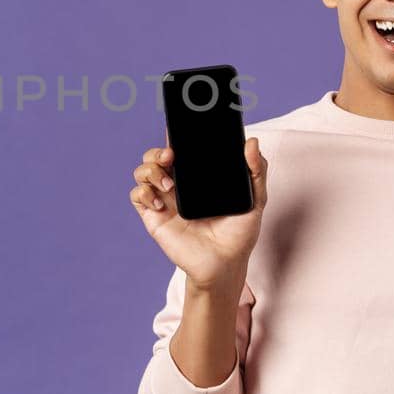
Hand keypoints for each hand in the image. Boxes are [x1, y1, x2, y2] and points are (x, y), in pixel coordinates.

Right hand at [128, 138, 268, 292]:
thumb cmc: (239, 233)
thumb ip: (256, 170)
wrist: (226, 263)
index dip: (174, 136)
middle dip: (157, 151)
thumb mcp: (255, 198)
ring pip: (142, 171)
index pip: (180, 149)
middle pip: (156, 156)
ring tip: (169, 184)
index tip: (178, 130)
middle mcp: (178, 185)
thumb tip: (252, 142)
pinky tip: (160, 203)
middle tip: (171, 156)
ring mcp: (164, 200)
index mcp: (197, 177)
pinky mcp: (154, 217)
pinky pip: (137, 196)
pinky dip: (144, 193)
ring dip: (150, 170)